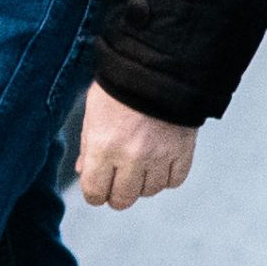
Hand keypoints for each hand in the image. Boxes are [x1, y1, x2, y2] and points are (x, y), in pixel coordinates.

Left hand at [76, 82, 195, 209]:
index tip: (97, 187)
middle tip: (118, 179)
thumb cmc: (119, 87)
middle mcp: (131, 157)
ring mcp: (159, 156)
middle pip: (122, 199)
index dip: (94, 193)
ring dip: (143, 183)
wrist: (157, 66)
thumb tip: (84, 172)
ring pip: (149, 192)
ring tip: (140, 163)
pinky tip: (160, 161)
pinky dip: (166, 176)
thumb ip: (88, 147)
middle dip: (116, 193)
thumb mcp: (93, 114)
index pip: (95, 193)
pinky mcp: (182, 152)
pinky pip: (174, 181)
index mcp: (103, 147)